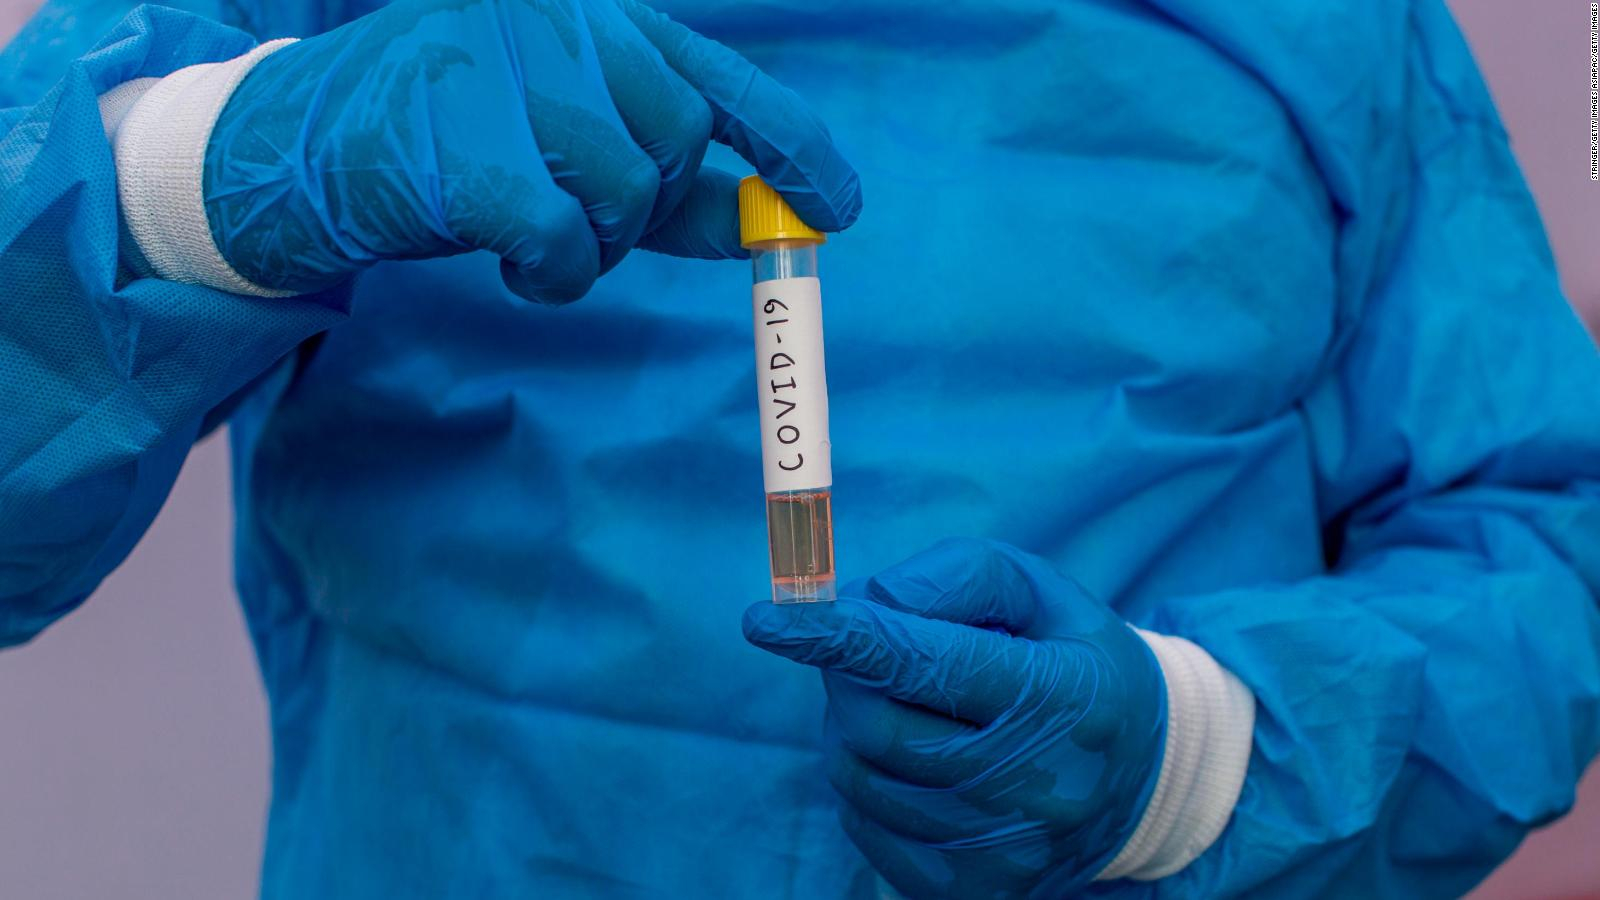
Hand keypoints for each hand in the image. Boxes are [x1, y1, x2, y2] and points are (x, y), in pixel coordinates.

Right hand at [203, 0, 859, 300]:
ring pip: (628, 193)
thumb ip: (668, 181)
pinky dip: (552, 275)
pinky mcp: (465, 139)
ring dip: (593, 246)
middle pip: (680, 141)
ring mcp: (508, 66)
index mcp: (595, 10)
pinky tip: (509, 264)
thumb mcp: (569, 148)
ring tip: (529, 237)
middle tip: (579, 225)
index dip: (793, 146)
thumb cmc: (452, 148)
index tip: (838, 209)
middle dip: (647, 208)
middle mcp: (559, 15)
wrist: (300, 149)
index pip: (720, 78)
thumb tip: (769, 227)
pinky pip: (564, 240)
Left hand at [743, 538, 1165, 897]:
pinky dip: (866, 782)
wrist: (1140, 778)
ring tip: (905, 704)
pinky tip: (913, 760)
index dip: (842, 639)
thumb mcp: (1037, 591)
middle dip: (846, 675)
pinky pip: (865, 826)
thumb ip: (955, 576)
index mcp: (1066, 699)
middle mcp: (1042, 788)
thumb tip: (867, 602)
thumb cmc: (1069, 660)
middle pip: (878, 726)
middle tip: (863, 649)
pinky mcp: (976, 893)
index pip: (930, 665)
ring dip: (852, 728)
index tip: (765, 620)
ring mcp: (1007, 853)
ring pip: (861, 778)